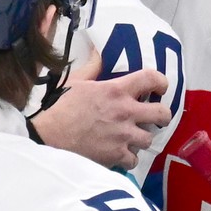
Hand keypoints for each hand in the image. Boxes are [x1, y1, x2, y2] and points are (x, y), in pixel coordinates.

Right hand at [31, 68, 170, 169]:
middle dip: (162, 115)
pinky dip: (128, 158)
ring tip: (133, 137)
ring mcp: (123, 136)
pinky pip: (134, 160)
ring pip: (149, 139)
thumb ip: (93, 67)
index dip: (162, 82)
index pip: (151, 79)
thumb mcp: (76, 81)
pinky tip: (120, 154)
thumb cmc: (60, 107)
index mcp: (116, 90)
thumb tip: (98, 50)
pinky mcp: (116, 156)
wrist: (48, 136)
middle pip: (162, 113)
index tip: (160, 87)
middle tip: (156, 117)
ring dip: (141, 138)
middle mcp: (125, 112)